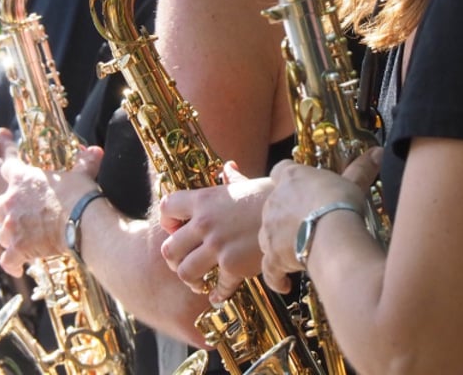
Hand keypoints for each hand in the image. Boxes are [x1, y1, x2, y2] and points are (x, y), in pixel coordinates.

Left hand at [0, 130, 102, 276]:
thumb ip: (85, 162)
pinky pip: (7, 259)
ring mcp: (12, 226)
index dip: (5, 149)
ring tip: (22, 241)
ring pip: (0, 233)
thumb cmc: (80, 194)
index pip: (8, 162)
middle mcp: (11, 201)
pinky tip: (18, 266)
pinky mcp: (18, 248)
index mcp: (23, 179)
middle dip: (4, 211)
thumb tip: (97, 151)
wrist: (82, 221)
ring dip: (9, 236)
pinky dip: (12, 263)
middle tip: (17, 216)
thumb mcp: (81, 174)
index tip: (1, 135)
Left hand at [158, 162, 270, 302]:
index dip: (168, 222)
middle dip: (174, 259)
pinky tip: (218, 295)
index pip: (166, 208)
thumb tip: (229, 167)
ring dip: (191, 280)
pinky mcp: (233, 265)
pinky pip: (218, 287)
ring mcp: (217, 245)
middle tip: (184, 263)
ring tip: (199, 282)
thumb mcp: (248, 183)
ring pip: (185, 272)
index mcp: (203, 200)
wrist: (296, 211)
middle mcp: (205, 223)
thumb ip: (233, 178)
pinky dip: (217, 294)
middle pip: (169, 248)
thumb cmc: (273, 196)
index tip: (177, 229)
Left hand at [259, 149, 381, 292]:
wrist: (330, 232)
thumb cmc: (340, 203)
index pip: (280, 170)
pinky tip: (285, 283)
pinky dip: (276, 276)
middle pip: (273, 205)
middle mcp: (273, 201)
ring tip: (298, 250)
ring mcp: (269, 230)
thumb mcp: (352, 183)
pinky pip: (269, 269)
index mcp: (290, 178)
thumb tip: (379, 152)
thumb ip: (361, 169)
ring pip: (267, 235)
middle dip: (287, 215)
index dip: (287, 178)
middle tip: (307, 223)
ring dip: (280, 242)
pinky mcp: (272, 256)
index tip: (296, 185)